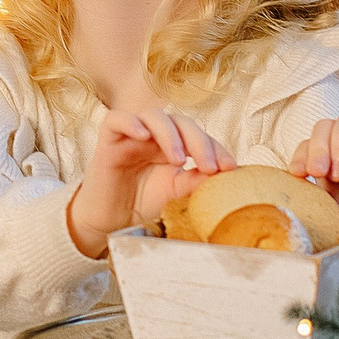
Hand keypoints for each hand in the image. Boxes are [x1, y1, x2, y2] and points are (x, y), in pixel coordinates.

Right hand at [67, 106, 233, 257]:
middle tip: (209, 166)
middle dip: (199, 142)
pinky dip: (131, 123)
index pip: (199, 136)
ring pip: (154, 116)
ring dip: (170, 134)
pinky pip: (116, 119)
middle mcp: (155, 136)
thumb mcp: (174, 194)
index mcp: (175, 146)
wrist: (108, 223)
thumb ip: (194, 182)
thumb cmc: (141, 206)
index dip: (216, 148)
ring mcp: (131, 135)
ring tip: (179, 159)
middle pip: (181, 122)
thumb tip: (222, 175)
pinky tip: (143, 136)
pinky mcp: (108, 140)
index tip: (230, 168)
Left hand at [290, 115, 338, 224]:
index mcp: (328, 157)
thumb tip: (290, 188)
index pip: (308, 144)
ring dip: (337, 145)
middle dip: (317, 149)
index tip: (298, 174)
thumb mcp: (334, 204)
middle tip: (319, 172)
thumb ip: (315, 193)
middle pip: (323, 127)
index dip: (300, 155)